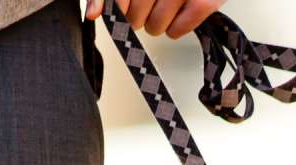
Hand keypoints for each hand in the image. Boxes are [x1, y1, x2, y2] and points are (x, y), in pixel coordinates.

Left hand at [87, 0, 228, 38]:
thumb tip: (93, 14)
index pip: (120, 0)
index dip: (119, 9)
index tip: (121, 12)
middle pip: (136, 17)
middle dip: (141, 16)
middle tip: (152, 4)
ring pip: (155, 27)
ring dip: (159, 23)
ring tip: (168, 7)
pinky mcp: (203, 3)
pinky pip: (175, 31)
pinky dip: (176, 27)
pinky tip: (181, 12)